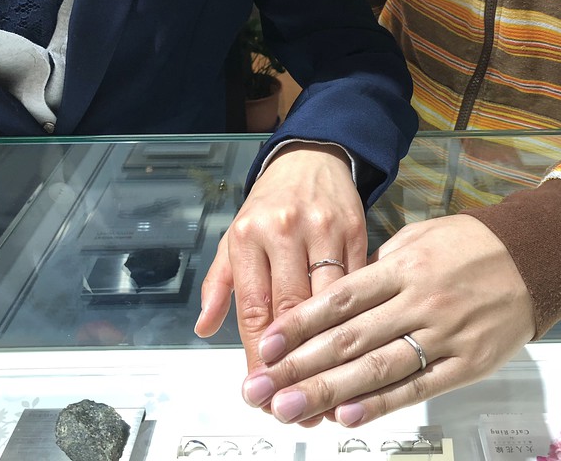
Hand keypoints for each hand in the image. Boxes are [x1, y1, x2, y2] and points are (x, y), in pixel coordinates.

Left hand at [194, 142, 366, 374]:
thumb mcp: (235, 235)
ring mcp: (324, 230)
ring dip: (325, 348)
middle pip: (290, 310)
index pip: (252, 307)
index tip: (259, 388)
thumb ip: (219, 283)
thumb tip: (204, 328)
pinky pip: (355, 284)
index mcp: (249, 235)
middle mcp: (285, 231)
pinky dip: (353, 318)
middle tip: (291, 400)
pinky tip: (352, 346)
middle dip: (290, 361)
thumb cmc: (270, 204)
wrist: (312, 160)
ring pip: (326, 301)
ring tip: (324, 385)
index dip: (256, 355)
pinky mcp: (356, 231)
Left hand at [240, 214, 535, 425]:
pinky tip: (348, 416)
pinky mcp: (467, 362)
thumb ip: (379, 264)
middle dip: (300, 365)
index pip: (341, 298)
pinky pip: (419, 386)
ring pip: (379, 366)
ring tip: (289, 409)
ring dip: (329, 391)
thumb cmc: (471, 245)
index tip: (269, 343)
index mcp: (403, 267)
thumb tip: (340, 292)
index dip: (301, 322)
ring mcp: (444, 334)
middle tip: (261, 389)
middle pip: (350, 337)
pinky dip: (382, 403)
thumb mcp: (420, 236)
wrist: (534, 258)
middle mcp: (418, 300)